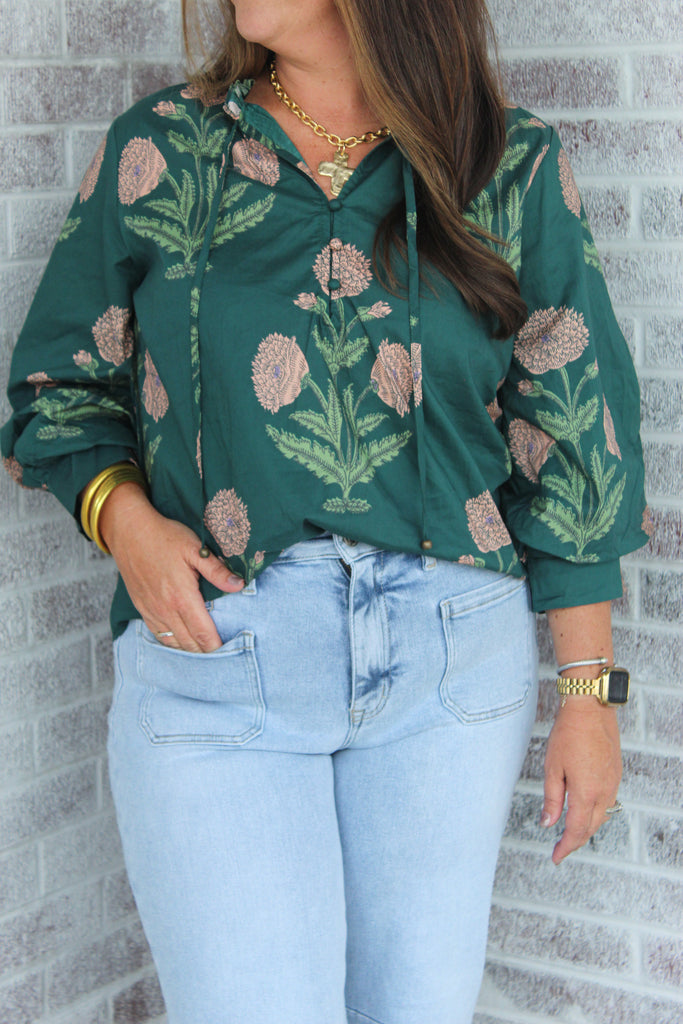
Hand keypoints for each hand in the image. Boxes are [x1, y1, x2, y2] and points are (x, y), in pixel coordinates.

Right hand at [99, 482, 244, 651]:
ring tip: (206, 646)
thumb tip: (239, 586)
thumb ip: (217, 571)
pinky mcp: (142, 608)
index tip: (230, 647)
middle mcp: (165, 610)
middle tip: (223, 648)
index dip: (217, 646)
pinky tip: (184, 638)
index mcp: (182, 598)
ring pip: (174, 642)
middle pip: (190, 644)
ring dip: (191, 648)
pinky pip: (159, 634)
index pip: (203, 634)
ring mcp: (152, 611)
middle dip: (207, 650)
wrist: (129, 531)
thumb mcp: (195, 549)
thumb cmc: (164, 537)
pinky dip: (173, 641)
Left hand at [541, 696, 621, 863]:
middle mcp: (604, 792)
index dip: (565, 847)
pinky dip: (596, 813)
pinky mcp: (616, 774)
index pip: (576, 831)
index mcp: (586, 793)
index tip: (556, 857)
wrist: (590, 709)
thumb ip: (552, 799)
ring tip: (571, 832)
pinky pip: (608, 802)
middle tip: (561, 848)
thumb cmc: (568, 735)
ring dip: (587, 827)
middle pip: (591, 827)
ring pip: (601, 816)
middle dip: (576, 841)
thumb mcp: (552, 768)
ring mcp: (613, 783)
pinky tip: (585, 810)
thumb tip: (548, 823)